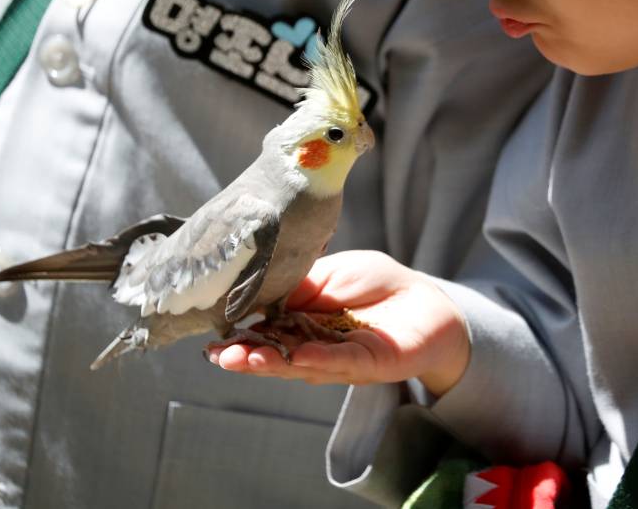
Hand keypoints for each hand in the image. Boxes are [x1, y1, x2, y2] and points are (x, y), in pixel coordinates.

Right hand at [206, 250, 470, 396]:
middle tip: (220, 356)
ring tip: (246, 359)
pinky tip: (300, 356)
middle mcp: (313, 347)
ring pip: (301, 365)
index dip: (238, 338)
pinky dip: (321, 360)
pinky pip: (342, 362)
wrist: (426, 298)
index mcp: (299, 324)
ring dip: (274, 363)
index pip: (263, 334)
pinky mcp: (369, 364)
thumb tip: (256, 288)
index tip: (211, 340)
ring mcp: (339, 360)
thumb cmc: (376, 283)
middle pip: (275, 356)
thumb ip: (298, 284)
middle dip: (246, 357)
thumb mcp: (330, 273)